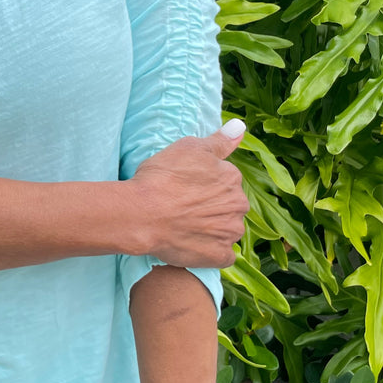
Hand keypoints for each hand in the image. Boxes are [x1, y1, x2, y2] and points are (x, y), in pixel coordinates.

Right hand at [128, 122, 248, 267]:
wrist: (142, 214)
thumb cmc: (162, 178)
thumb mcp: (188, 148)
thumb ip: (219, 140)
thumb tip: (240, 126)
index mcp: (232, 178)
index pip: (225, 181)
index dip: (204, 184)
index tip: (186, 187)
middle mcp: (238, 205)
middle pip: (229, 205)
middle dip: (213, 206)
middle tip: (184, 206)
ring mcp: (230, 233)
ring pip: (226, 229)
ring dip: (212, 228)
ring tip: (185, 225)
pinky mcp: (219, 256)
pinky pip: (221, 254)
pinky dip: (210, 250)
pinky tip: (191, 243)